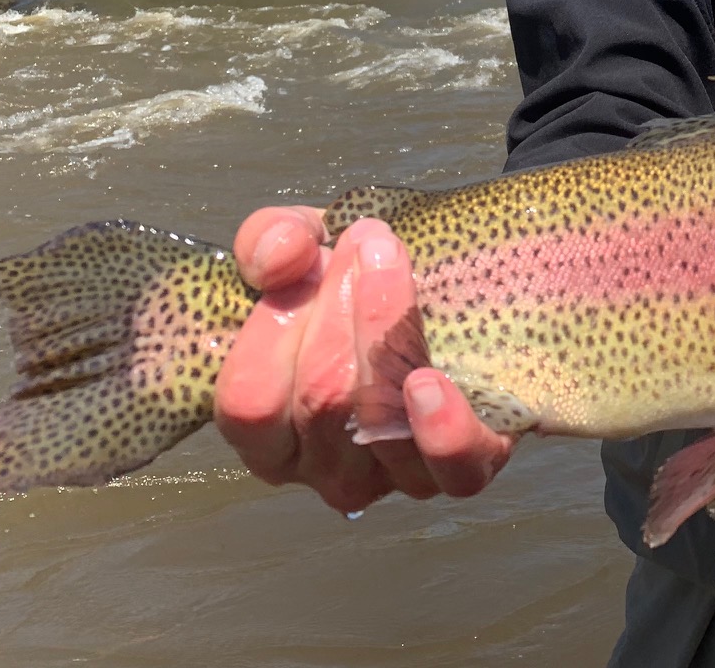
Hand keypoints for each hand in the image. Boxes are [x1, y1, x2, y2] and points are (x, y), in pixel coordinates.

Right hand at [213, 207, 514, 513]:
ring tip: (396, 267)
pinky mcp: (463, 466)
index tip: (314, 256)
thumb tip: (280, 256)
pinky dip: (442, 429)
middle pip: (322, 399)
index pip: (251, 401)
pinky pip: (453, 469)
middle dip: (345, 308)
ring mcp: (391, 475)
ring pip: (379, 419)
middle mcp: (323, 469)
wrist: (441, 294)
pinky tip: (429, 382)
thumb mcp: (302, 249)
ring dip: (387, 331)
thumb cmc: (353, 286)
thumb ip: (272, 240)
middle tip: (371, 246)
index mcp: (266, 433)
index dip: (278, 323)